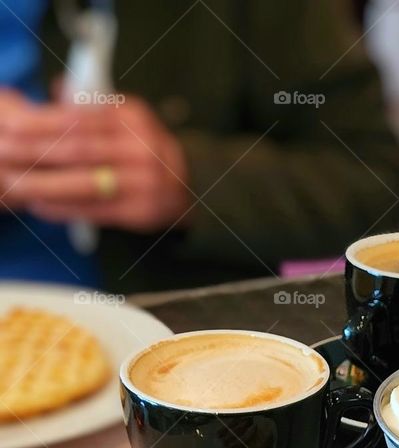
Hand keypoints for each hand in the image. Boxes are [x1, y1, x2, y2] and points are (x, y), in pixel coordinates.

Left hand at [0, 96, 191, 232]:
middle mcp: (139, 149)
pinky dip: (64, 209)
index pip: (80, 118)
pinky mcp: (139, 212)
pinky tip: (40, 206)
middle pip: (79, 150)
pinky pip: (95, 210)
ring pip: (84, 183)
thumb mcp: (125, 117)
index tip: (13, 125)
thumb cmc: (142, 147)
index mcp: (131, 118)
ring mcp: (142, 183)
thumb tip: (55, 91)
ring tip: (15, 183)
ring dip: (45, 185)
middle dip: (37, 151)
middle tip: (5, 151)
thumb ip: (91, 106)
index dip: (43, 123)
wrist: (186, 184)